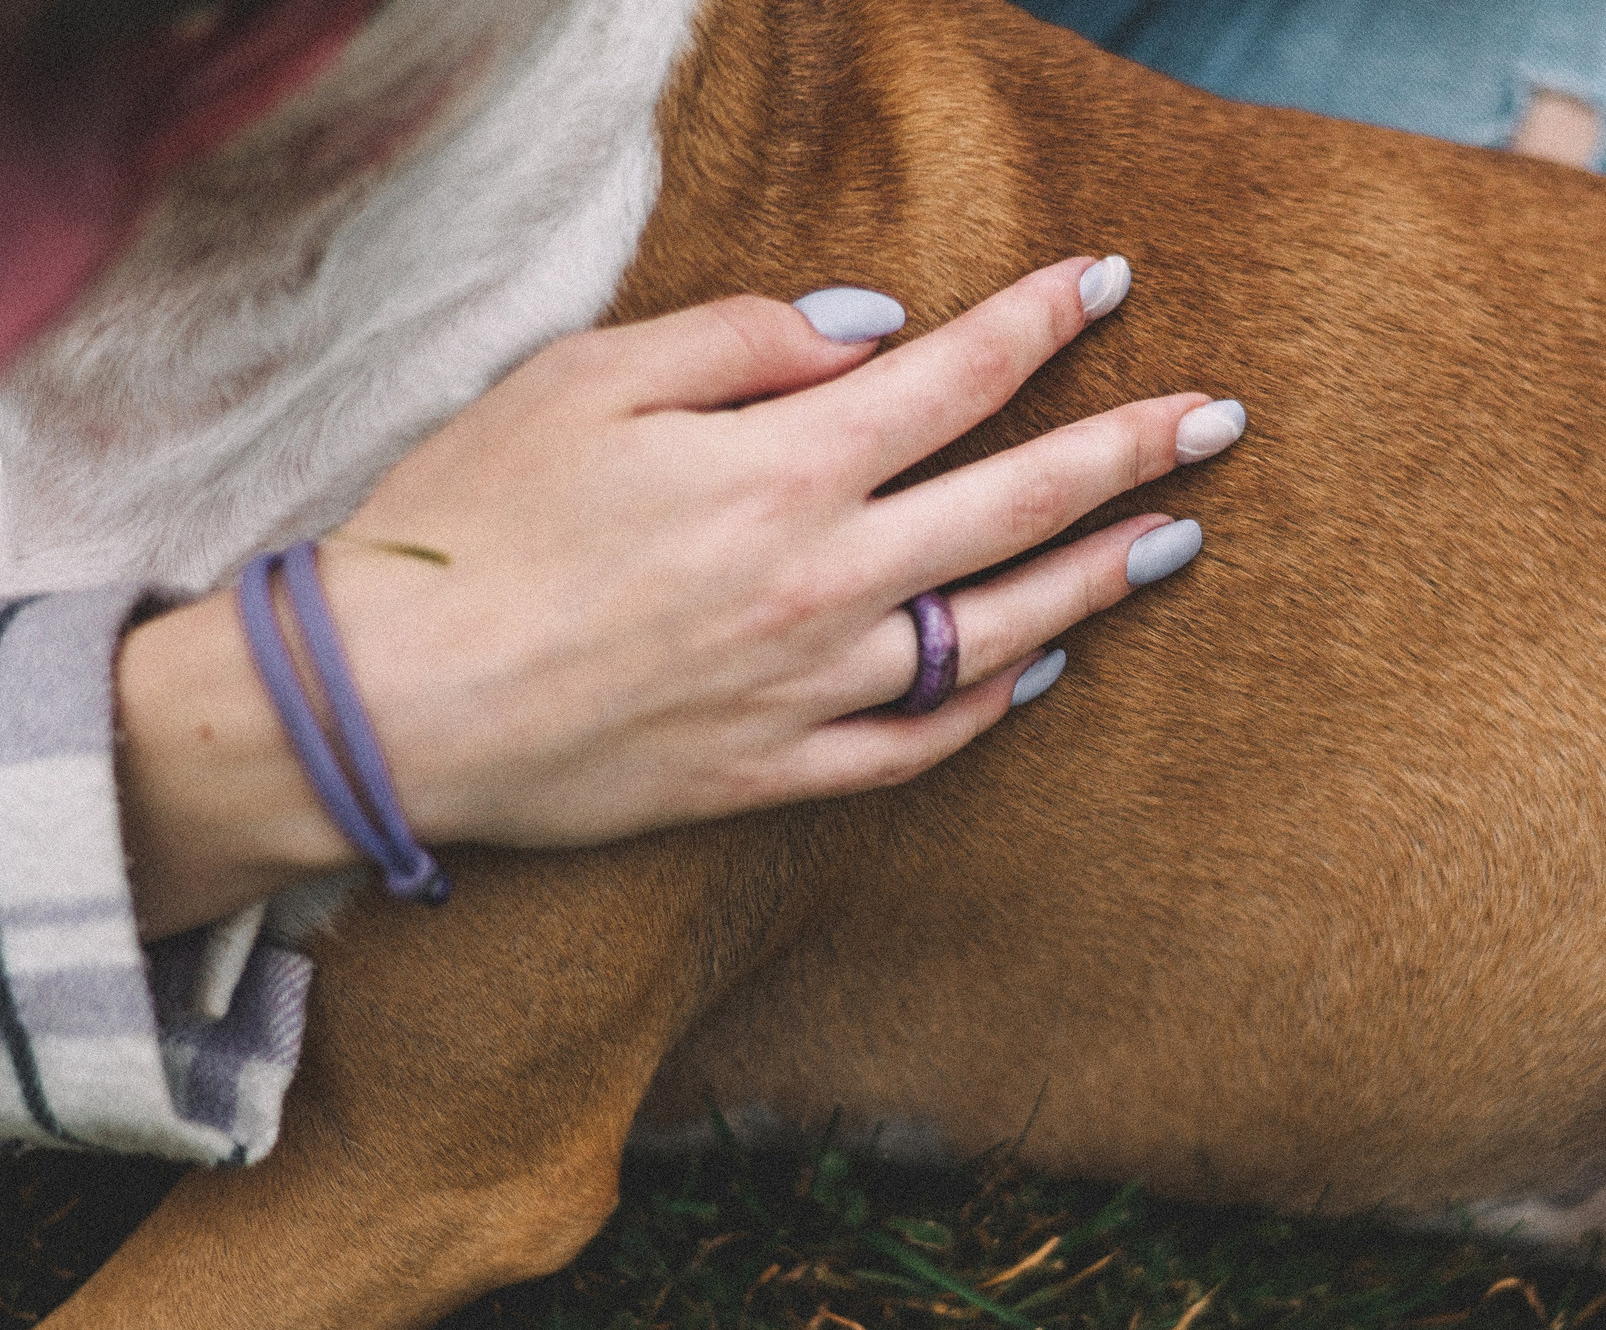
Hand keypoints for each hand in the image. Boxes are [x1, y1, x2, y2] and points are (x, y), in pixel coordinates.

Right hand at [116, 256, 1240, 935]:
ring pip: (999, 630)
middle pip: (1016, 502)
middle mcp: (824, 580)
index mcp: (780, 466)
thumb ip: (743, 340)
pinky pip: (919, 744)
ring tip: (1176, 541)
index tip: (1112, 281)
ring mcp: (809, 688)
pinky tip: (1044, 670)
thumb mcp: (585, 377)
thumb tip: (876, 328)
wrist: (388, 704)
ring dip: (1099, 577)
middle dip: (1129, 448)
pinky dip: (993, 706)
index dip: (1044, 320)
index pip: (956, 375)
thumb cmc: (466, 522)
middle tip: (1217, 419)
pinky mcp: (775, 772)